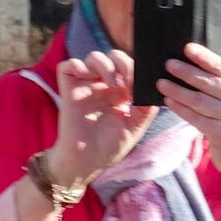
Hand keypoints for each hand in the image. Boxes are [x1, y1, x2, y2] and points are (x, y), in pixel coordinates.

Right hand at [49, 49, 156, 185]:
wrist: (86, 162)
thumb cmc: (109, 147)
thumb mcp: (134, 128)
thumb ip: (145, 109)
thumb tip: (154, 89)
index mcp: (121, 93)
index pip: (130, 69)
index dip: (136, 70)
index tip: (140, 83)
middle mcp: (103, 86)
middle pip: (114, 58)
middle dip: (123, 62)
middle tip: (128, 78)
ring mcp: (86, 86)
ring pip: (94, 58)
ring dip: (105, 64)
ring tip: (111, 83)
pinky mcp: (68, 89)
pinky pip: (67, 66)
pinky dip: (75, 64)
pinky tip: (84, 74)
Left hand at [156, 42, 220, 190]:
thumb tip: (194, 67)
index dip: (204, 57)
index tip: (187, 47)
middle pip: (209, 82)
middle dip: (186, 72)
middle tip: (168, 64)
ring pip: (198, 100)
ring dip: (177, 90)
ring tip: (161, 82)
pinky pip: (194, 117)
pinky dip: (180, 108)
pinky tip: (168, 101)